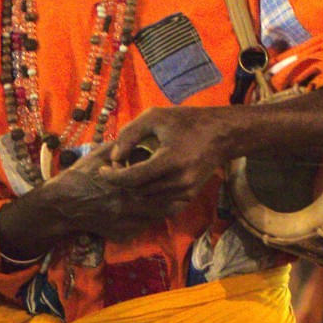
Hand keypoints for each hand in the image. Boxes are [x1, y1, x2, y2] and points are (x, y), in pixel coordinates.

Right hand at [0, 121, 220, 264]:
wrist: (61, 206)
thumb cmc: (79, 176)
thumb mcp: (100, 154)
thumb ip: (121, 148)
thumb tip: (142, 139)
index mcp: (124, 181)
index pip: (156, 177)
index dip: (171, 169)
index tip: (180, 160)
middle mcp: (128, 204)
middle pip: (165, 198)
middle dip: (178, 188)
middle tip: (189, 177)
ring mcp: (126, 222)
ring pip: (160, 214)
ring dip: (171, 203)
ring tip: (179, 190)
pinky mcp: (122, 234)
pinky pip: (146, 226)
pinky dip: (155, 217)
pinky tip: (159, 207)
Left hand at [100, 105, 231, 217]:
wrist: (221, 135)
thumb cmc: (186, 121)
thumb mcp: (155, 117)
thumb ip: (130, 134)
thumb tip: (114, 157)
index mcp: (170, 160)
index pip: (132, 178)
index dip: (112, 176)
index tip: (102, 170)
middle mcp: (179, 181)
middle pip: (137, 192)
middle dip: (121, 182)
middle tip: (116, 168)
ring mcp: (185, 192)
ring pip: (147, 201)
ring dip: (134, 190)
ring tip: (129, 174)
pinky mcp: (189, 197)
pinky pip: (160, 205)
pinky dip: (148, 197)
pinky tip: (145, 184)